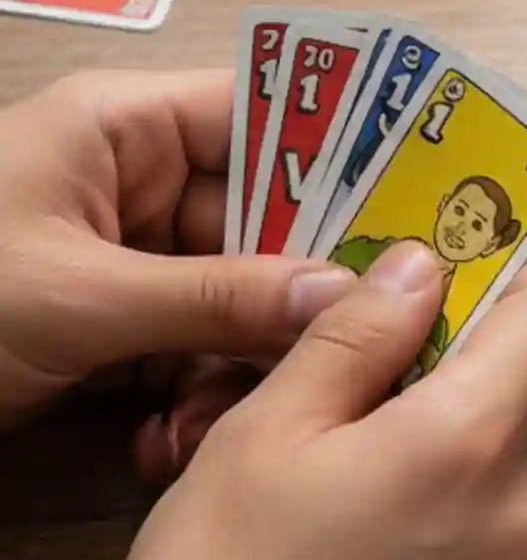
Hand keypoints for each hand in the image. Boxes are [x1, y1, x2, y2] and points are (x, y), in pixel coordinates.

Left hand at [0, 71, 361, 453]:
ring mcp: (121, 257)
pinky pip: (188, 348)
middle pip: (263, 219)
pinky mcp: (105, 329)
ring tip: (216, 421)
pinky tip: (173, 445)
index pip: (267, 115)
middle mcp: (133, 181)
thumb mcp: (76, 299)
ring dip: (237, 364)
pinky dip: (191, 398)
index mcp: (122, 128)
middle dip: (292, 295)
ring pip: (234, 297)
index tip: (416, 209)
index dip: (344, 157)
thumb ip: (216, 295)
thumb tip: (345, 294)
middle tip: (340, 348)